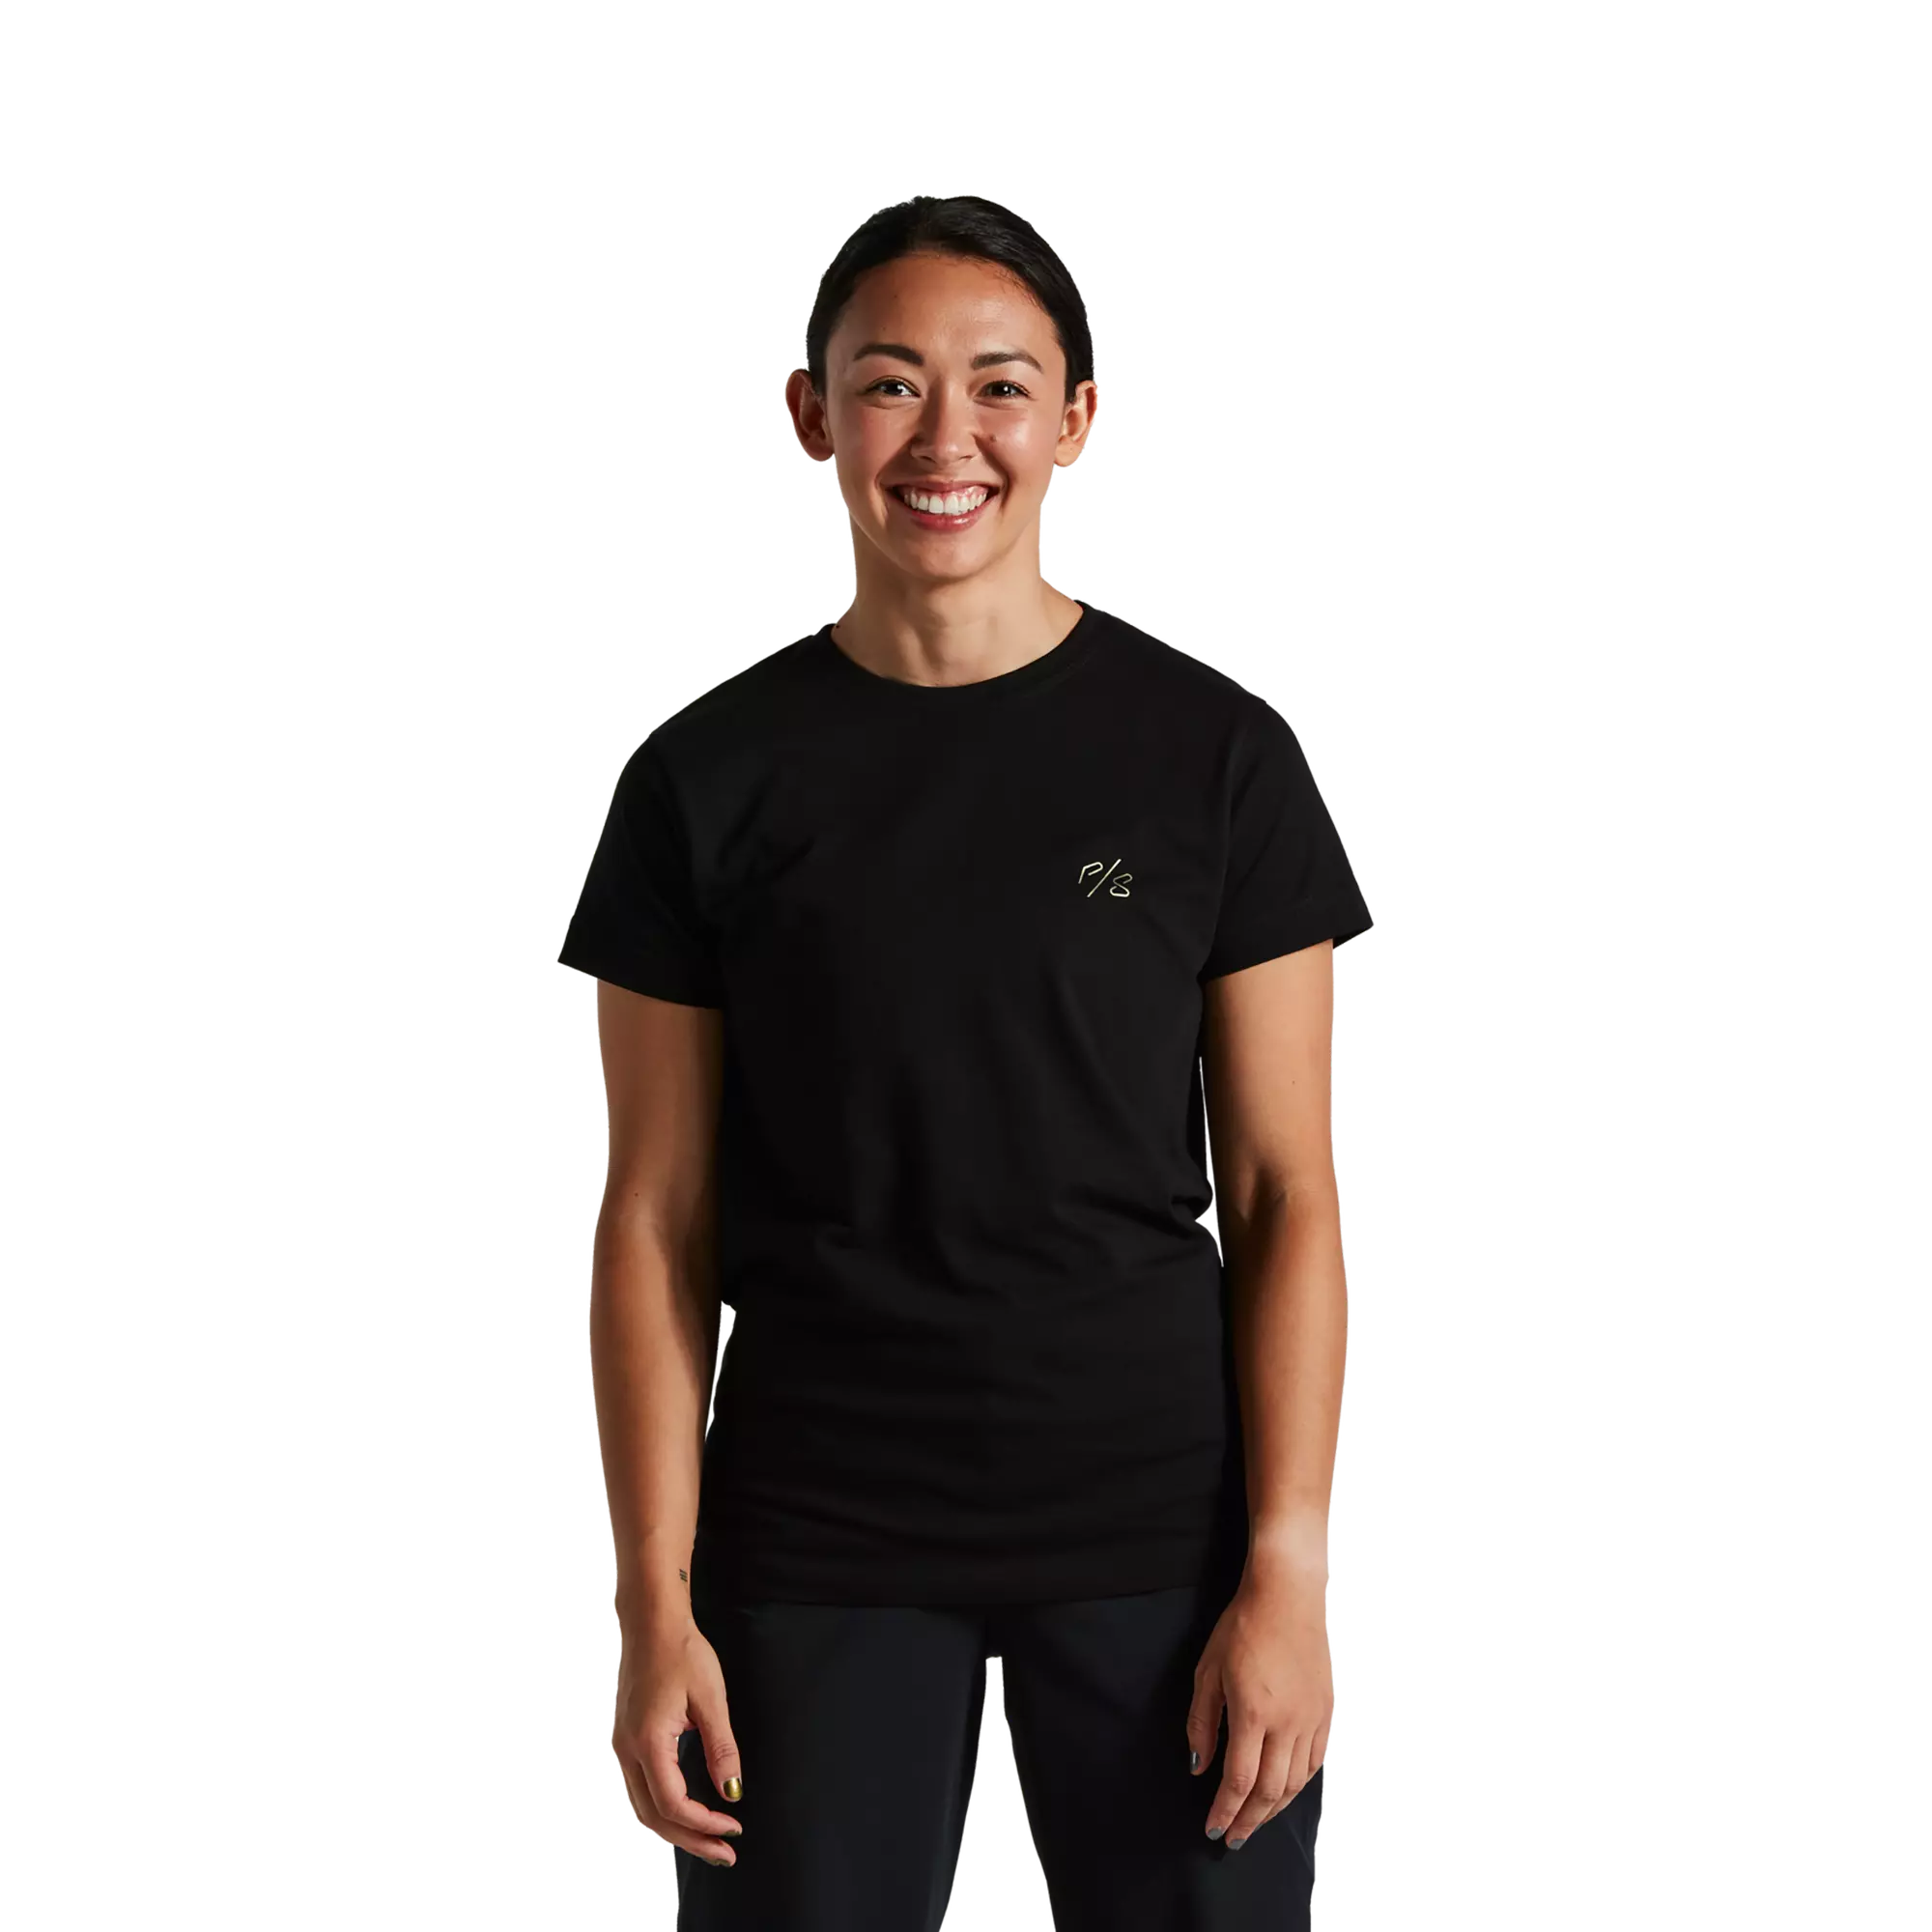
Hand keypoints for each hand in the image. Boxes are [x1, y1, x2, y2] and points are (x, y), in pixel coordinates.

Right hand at [611, 1612, 747, 1868]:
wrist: (650, 1622)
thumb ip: (721, 1748)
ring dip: (675, 1829)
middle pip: (652, 1816)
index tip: (733, 1828)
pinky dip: (663, 1809)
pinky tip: (686, 1812)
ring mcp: (621, 1746)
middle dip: (689, 1840)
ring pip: (642, 1806)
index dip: (703, 1824)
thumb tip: (732, 1793)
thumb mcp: (711, 1698)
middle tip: (724, 1853)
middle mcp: (626, 1751)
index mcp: (647, 1742)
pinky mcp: (625, 1739)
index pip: (673, 1804)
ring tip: (709, 1840)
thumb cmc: (682, 1652)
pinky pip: (639, 1788)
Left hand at [1186, 1576, 1333, 1849]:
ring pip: (1297, 1782)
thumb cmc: (1242, 1627)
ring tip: (1256, 1821)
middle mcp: (1287, 1723)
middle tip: (1233, 1838)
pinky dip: (1300, 1783)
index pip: (1239, 1780)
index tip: (1213, 1830)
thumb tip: (1199, 1765)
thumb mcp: (1208, 1670)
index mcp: (1253, 1713)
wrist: (1287, 1595)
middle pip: (1271, 1791)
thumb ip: (1202, 1722)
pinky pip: (1316, 1761)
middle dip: (1249, 1820)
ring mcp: (1312, 1719)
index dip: (1225, 1811)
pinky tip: (1286, 1790)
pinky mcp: (1327, 1712)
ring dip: (1275, 1809)